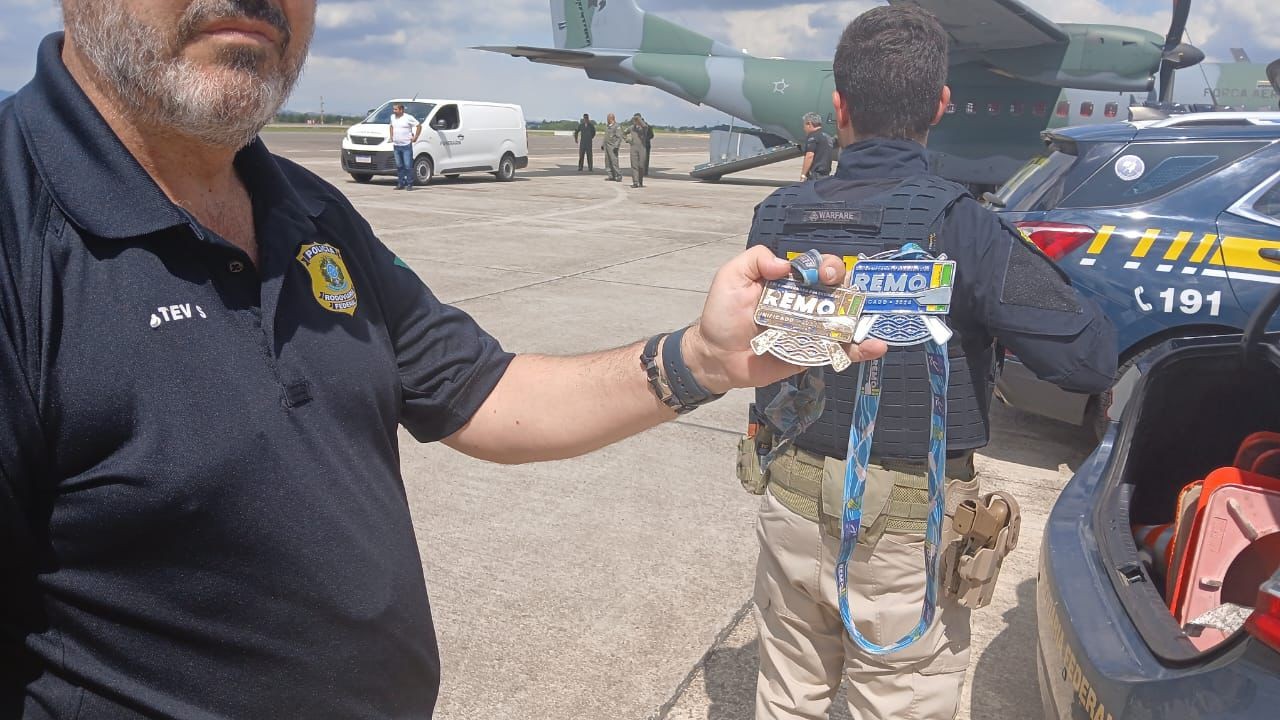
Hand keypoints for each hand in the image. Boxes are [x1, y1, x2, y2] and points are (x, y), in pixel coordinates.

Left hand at [682, 246, 887, 392]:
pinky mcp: (814, 354)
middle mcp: (806, 303)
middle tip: (843, 292)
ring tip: (874, 322)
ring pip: (846, 320)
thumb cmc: (722, 315)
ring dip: (865, 318)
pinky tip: (876, 347)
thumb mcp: (731, 277)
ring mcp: (813, 330)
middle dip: (849, 287)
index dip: (828, 266)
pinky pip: (842, 351)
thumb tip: (784, 264)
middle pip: (839, 290)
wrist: (716, 356)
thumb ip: (754, 260)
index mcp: (790, 283)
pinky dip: (862, 349)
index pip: (819, 268)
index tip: (824, 274)